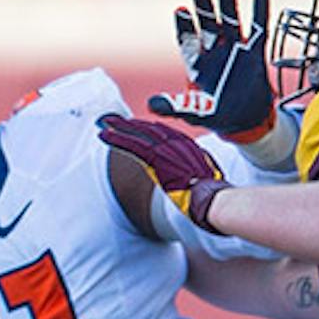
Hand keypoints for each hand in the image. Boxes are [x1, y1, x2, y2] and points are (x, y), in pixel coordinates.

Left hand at [98, 113, 229, 231]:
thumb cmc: (214, 195)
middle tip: (112, 119)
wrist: (214, 199)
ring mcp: (167, 149)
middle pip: (149, 129)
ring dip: (119, 127)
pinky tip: (104, 135)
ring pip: (138, 133)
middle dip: (129, 124)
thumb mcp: (207, 176)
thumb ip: (195, 170)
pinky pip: (132, 145)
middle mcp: (178, 143)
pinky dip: (117, 139)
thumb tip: (193, 176)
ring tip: (104, 123)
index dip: (146, 128)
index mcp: (189, 147)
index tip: (134, 125)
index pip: (164, 132)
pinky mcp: (157, 158)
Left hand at [149, 0, 275, 142]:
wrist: (244, 120)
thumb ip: (174, 106)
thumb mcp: (193, 112)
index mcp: (196, 63)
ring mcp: (235, 49)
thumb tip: (151, 104)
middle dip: (203, 5)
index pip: (188, 40)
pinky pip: (259, 26)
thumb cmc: (216, 114)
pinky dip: (260, 7)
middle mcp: (214, 51)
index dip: (185, 26)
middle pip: (207, 23)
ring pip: (230, 19)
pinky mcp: (256, 52)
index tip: (181, 10)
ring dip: (226, 1)